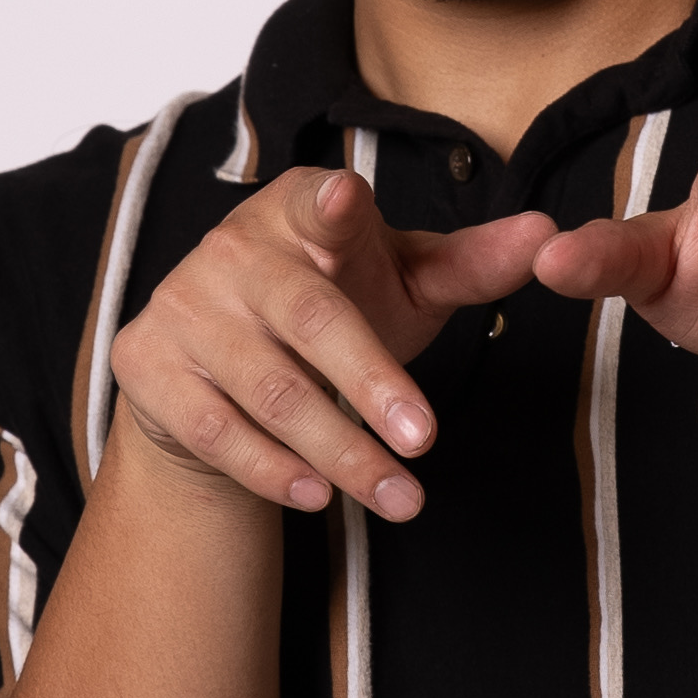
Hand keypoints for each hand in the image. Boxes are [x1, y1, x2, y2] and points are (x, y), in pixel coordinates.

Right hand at [111, 167, 555, 519]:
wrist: (214, 363)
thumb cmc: (330, 305)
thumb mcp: (400, 279)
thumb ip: (472, 264)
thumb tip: (550, 234)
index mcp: (301, 208)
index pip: (317, 201)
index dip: (331, 205)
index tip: (348, 202)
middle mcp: (235, 247)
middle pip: (310, 318)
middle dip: (370, 383)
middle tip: (427, 441)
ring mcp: (185, 304)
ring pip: (270, 389)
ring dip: (339, 452)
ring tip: (400, 497)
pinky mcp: (146, 362)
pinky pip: (215, 429)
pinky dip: (270, 469)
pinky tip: (318, 495)